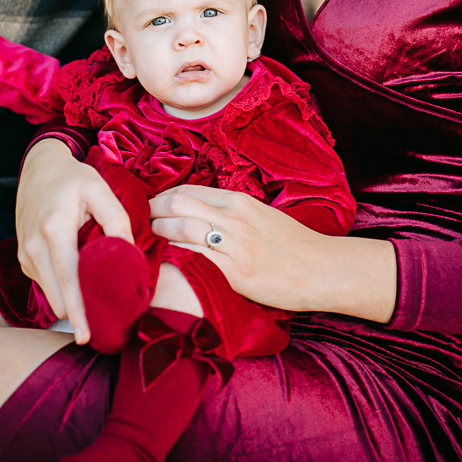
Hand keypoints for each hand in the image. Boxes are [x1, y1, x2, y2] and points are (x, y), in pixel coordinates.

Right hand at [15, 138, 133, 342]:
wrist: (39, 168)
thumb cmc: (72, 178)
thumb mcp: (100, 190)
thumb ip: (117, 220)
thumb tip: (130, 255)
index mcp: (54, 229)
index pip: (66, 277)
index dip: (76, 309)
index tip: (85, 335)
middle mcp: (33, 246)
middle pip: (55, 293)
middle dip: (76, 315)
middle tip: (99, 333)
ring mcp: (25, 254)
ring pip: (49, 292)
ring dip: (69, 304)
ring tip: (93, 311)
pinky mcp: (25, 258)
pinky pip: (45, 283)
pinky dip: (61, 290)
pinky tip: (79, 287)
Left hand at [150, 184, 396, 322]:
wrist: (323, 270)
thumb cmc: (293, 246)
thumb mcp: (261, 217)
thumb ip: (231, 214)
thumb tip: (197, 215)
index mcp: (239, 202)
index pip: (189, 190)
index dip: (162, 197)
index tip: (149, 209)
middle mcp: (234, 218)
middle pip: (178, 203)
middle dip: (151, 211)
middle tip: (137, 223)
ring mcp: (235, 244)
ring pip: (182, 228)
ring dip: (157, 232)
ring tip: (143, 241)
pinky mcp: (236, 271)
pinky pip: (195, 258)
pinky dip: (173, 257)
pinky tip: (162, 263)